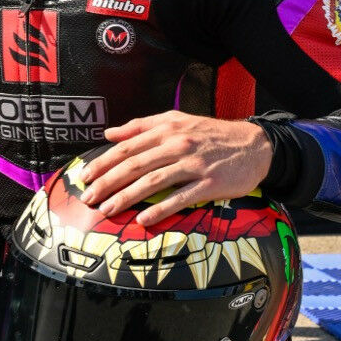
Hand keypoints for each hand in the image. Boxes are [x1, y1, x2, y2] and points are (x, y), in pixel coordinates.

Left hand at [78, 113, 273, 228]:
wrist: (255, 145)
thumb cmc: (212, 134)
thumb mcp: (178, 120)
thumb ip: (142, 126)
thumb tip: (109, 133)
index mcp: (167, 129)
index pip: (127, 147)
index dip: (103, 162)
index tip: (85, 176)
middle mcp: (178, 145)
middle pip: (135, 165)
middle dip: (107, 182)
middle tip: (88, 198)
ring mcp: (194, 164)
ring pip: (153, 181)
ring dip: (126, 197)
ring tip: (107, 210)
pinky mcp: (210, 183)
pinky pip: (181, 198)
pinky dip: (161, 209)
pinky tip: (143, 220)